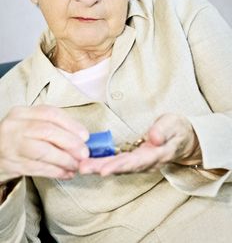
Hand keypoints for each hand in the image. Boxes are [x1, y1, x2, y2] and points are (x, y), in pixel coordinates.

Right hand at [0, 105, 88, 181]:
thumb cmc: (18, 137)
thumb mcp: (30, 124)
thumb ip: (52, 126)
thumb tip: (81, 137)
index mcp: (22, 113)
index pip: (50, 114)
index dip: (71, 124)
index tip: (85, 135)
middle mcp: (15, 126)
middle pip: (48, 131)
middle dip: (70, 143)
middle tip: (84, 153)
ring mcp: (11, 146)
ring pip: (43, 152)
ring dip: (64, 160)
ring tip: (77, 165)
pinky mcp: (11, 164)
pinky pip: (37, 168)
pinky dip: (55, 172)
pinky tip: (66, 173)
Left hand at [79, 114, 200, 175]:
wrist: (183, 139)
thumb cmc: (178, 130)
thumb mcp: (174, 125)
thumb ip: (163, 130)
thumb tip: (153, 137)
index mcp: (157, 155)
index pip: (137, 162)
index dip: (120, 166)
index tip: (104, 170)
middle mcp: (146, 162)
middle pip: (122, 167)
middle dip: (102, 168)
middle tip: (83, 168)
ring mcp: (140, 162)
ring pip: (117, 167)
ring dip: (98, 168)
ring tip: (81, 166)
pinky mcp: (134, 159)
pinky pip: (117, 162)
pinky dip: (102, 163)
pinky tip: (88, 162)